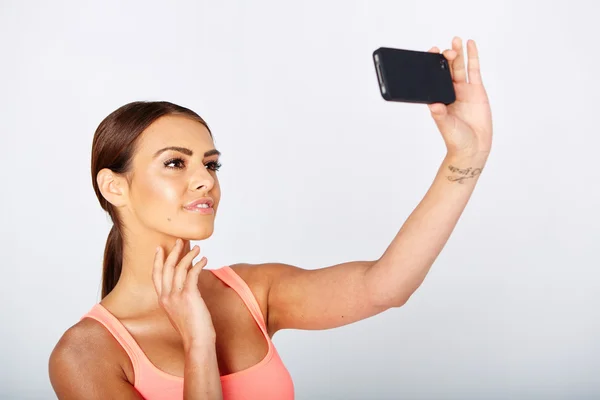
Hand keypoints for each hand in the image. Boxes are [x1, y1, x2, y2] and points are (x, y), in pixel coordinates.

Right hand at [153, 239, 215, 348]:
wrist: (197, 342)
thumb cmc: (192, 329)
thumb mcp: (179, 312)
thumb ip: (178, 299)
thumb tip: (186, 287)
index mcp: (163, 300)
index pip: (156, 275)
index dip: (157, 260)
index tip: (160, 248)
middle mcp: (166, 296)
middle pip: (166, 267)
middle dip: (173, 252)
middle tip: (180, 241)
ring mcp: (176, 296)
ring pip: (179, 268)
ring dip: (189, 255)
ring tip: (198, 248)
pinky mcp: (189, 295)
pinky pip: (192, 273)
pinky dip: (198, 264)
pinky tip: (204, 260)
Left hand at [427, 37, 492, 157]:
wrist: (473, 147)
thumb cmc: (456, 139)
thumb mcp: (446, 126)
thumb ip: (440, 115)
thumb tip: (433, 105)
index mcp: (438, 97)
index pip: (432, 77)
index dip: (430, 64)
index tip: (430, 53)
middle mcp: (449, 91)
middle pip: (446, 69)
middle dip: (445, 57)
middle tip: (446, 49)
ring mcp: (463, 90)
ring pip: (459, 67)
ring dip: (457, 53)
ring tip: (456, 39)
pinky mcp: (476, 90)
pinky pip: (474, 70)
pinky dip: (472, 57)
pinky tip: (470, 44)